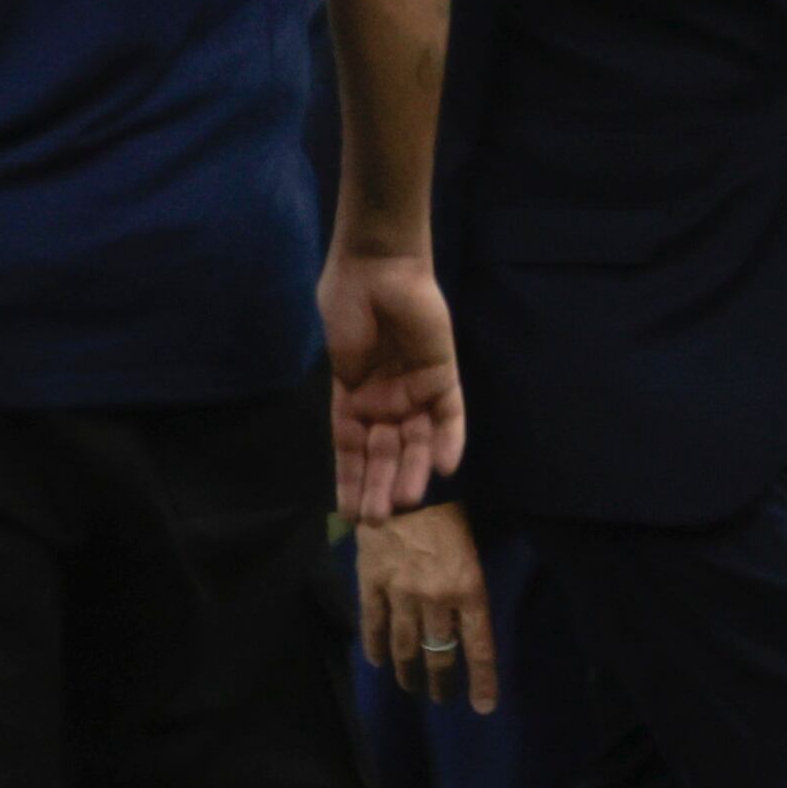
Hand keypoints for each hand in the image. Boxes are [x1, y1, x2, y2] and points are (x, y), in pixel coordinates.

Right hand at [319, 248, 462, 521]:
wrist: (377, 267)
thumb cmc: (346, 302)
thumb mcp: (336, 355)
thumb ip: (348, 395)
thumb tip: (354, 436)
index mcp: (353, 397)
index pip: (352, 449)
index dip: (350, 480)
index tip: (347, 513)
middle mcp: (386, 400)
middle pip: (384, 452)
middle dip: (379, 485)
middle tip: (375, 520)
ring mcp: (415, 390)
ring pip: (416, 441)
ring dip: (411, 471)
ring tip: (405, 502)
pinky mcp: (443, 376)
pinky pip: (450, 415)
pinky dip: (449, 440)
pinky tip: (443, 467)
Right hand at [355, 500, 497, 713]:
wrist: (405, 484)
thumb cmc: (449, 512)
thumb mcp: (472, 553)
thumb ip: (468, 591)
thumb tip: (464, 625)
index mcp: (470, 591)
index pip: (480, 649)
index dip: (482, 681)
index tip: (482, 707)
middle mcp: (437, 600)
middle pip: (440, 654)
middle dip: (441, 682)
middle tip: (440, 698)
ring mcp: (401, 593)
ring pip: (405, 645)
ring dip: (408, 671)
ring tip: (410, 686)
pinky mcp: (372, 583)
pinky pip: (373, 623)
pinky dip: (374, 645)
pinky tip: (377, 661)